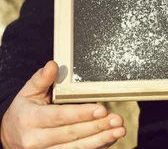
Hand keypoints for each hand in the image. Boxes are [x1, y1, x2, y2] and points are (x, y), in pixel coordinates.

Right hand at [0, 61, 125, 148]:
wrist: (9, 136)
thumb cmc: (23, 111)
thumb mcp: (28, 92)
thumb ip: (41, 78)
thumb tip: (53, 65)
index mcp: (30, 120)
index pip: (59, 117)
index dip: (81, 114)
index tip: (101, 109)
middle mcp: (36, 141)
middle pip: (71, 134)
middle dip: (96, 127)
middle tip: (116, 120)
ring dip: (100, 140)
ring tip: (118, 131)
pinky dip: (95, 148)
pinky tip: (108, 140)